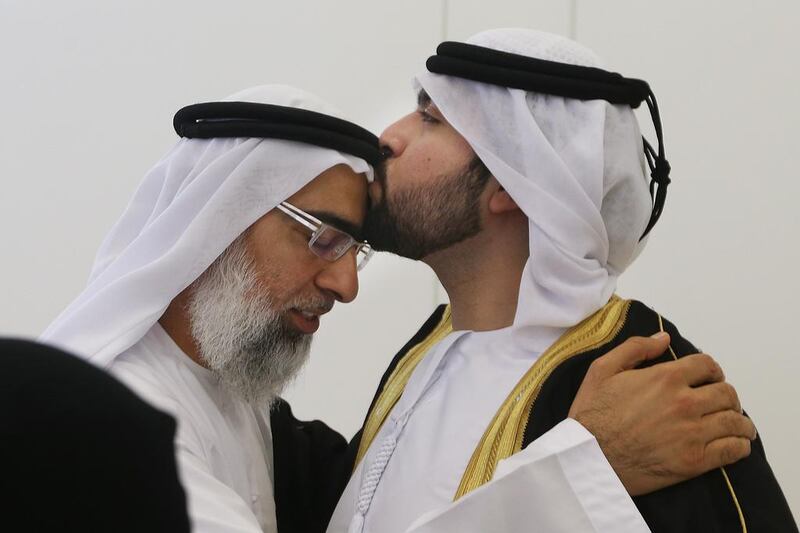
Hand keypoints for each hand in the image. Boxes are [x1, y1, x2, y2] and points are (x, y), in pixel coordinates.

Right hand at [567, 333, 756, 495]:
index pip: (707, 365)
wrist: (586, 457)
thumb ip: (635, 348)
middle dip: (726, 395)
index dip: (712, 369)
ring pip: (734, 421)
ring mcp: (692, 433)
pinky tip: (735, 443)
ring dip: (740, 421)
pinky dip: (740, 444)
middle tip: (720, 402)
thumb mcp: (602, 369)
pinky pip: (732, 450)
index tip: (710, 377)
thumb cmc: (591, 414)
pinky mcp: (694, 461)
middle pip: (726, 393)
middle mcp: (684, 403)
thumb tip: (664, 339)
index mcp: (665, 378)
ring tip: (736, 424)